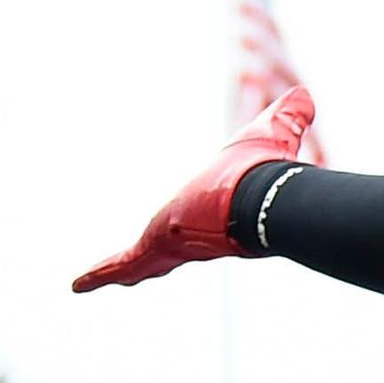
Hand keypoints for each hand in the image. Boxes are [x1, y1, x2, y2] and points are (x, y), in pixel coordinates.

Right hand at [73, 87, 323, 293]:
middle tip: (139, 263)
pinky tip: (79, 285)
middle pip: (170, 247)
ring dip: (124, 269)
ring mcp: (173, 244)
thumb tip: (305, 97)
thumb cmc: (263, 171)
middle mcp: (193, 232)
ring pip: (143, 261)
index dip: (192, 222)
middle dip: (155, 254)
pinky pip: (123, 264)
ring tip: (100, 280)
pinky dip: (100, 274)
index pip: (199, 220)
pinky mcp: (154, 249)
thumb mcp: (271, 134)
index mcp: (213, 210)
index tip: (187, 224)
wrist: (258, 200)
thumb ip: (288, 118)